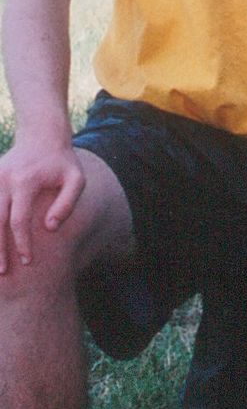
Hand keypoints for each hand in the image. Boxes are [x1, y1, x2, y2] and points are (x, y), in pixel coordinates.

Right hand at [0, 134, 84, 272]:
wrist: (42, 136)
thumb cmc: (63, 163)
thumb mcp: (76, 180)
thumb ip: (66, 204)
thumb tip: (49, 228)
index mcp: (25, 182)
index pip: (18, 220)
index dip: (22, 243)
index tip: (27, 261)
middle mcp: (3, 180)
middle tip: (2, 272)